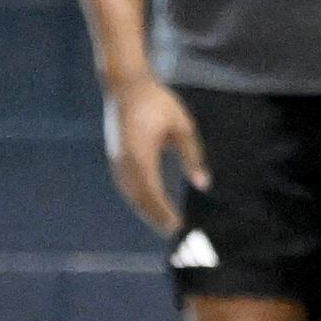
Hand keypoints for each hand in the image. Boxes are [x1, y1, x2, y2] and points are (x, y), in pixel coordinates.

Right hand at [104, 78, 207, 236]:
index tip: (178, 227)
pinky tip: (152, 207)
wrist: (126, 86)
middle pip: (139, 199)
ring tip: (166, 226)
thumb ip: (192, 155)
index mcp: (139, 155)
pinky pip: (127, 186)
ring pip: (132, 195)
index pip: (152, 193)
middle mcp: (124, 162)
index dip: (164, 212)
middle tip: (176, 234)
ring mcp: (117, 161)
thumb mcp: (182, 125)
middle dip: (157, 218)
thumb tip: (204, 184)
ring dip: (147, 212)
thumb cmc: (158, 102)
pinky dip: (139, 200)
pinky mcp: (116, 158)